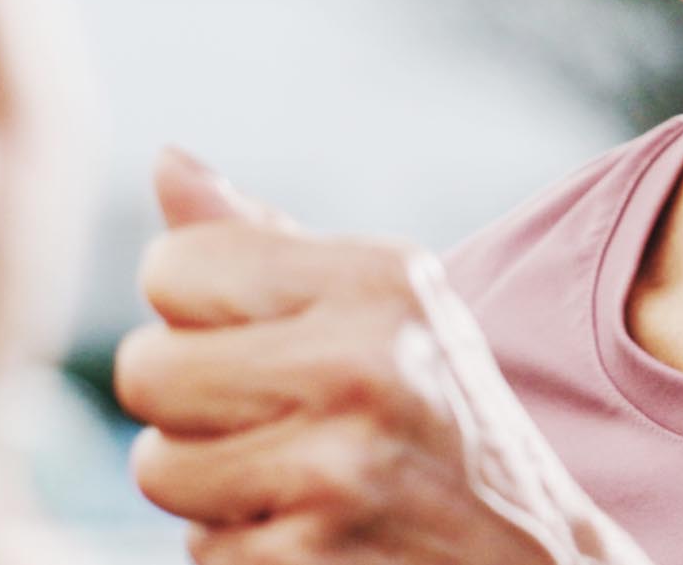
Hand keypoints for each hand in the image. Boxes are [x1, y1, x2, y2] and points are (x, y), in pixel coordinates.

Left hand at [117, 154, 649, 564]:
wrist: (536, 556)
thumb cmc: (436, 413)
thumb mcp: (379, 307)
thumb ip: (264, 242)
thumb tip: (166, 159)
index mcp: (377, 279)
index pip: (174, 263)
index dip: (193, 307)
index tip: (259, 336)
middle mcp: (361, 365)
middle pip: (146, 369)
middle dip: (188, 401)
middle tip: (270, 414)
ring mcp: (337, 472)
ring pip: (158, 466)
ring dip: (208, 483)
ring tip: (298, 475)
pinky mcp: (311, 560)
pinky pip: (198, 548)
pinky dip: (241, 549)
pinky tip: (317, 533)